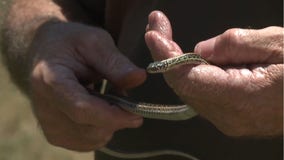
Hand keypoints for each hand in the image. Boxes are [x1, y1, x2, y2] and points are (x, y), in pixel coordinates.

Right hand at [30, 22, 145, 150]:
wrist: (46, 53)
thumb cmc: (70, 44)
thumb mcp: (94, 42)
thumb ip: (115, 62)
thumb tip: (140, 78)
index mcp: (50, 80)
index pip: (82, 109)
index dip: (112, 116)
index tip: (137, 115)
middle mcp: (44, 107)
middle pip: (89, 127)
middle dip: (115, 117)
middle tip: (123, 95)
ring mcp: (48, 124)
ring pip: (92, 138)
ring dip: (109, 122)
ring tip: (107, 98)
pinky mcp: (55, 134)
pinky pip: (88, 141)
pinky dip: (101, 128)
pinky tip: (98, 109)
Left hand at [145, 11, 282, 136]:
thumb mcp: (276, 44)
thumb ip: (233, 45)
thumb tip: (200, 51)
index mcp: (240, 98)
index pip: (186, 78)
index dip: (165, 54)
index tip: (153, 31)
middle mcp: (229, 117)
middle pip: (183, 85)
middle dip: (166, 54)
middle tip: (157, 27)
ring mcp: (230, 121)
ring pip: (190, 90)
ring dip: (178, 63)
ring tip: (168, 37)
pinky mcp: (233, 118)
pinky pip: (203, 94)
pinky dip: (193, 74)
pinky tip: (193, 57)